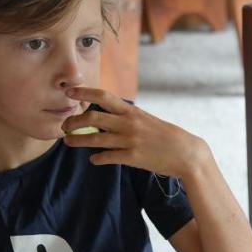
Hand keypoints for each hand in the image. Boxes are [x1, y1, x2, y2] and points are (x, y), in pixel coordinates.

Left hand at [61, 87, 201, 175]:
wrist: (186, 153)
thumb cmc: (167, 136)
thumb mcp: (147, 120)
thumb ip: (127, 117)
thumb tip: (108, 115)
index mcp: (132, 112)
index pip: (103, 97)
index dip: (84, 92)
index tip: (69, 92)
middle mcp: (129, 124)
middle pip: (93, 118)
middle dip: (74, 121)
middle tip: (65, 126)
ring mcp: (130, 141)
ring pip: (95, 139)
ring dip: (78, 141)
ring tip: (68, 142)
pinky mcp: (133, 158)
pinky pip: (107, 157)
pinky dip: (97, 158)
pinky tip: (93, 159)